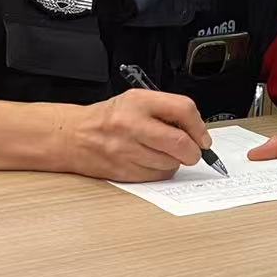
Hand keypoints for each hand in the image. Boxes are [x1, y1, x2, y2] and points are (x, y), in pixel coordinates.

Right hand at [65, 89, 210, 181]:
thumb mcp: (137, 100)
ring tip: (164, 153)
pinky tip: (150, 161)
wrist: (72, 136)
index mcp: (139, 102)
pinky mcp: (122, 171)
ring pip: (170, 163)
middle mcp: (131, 125)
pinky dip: (160, 171)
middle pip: (180, 142)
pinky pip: (156, 176)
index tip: (203, 137)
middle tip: (194, 152)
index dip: (199, 126)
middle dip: (194, 151)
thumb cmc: (109, 118)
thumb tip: (198, 132)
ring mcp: (125, 150)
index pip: (183, 109)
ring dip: (175, 162)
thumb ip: (167, 110)